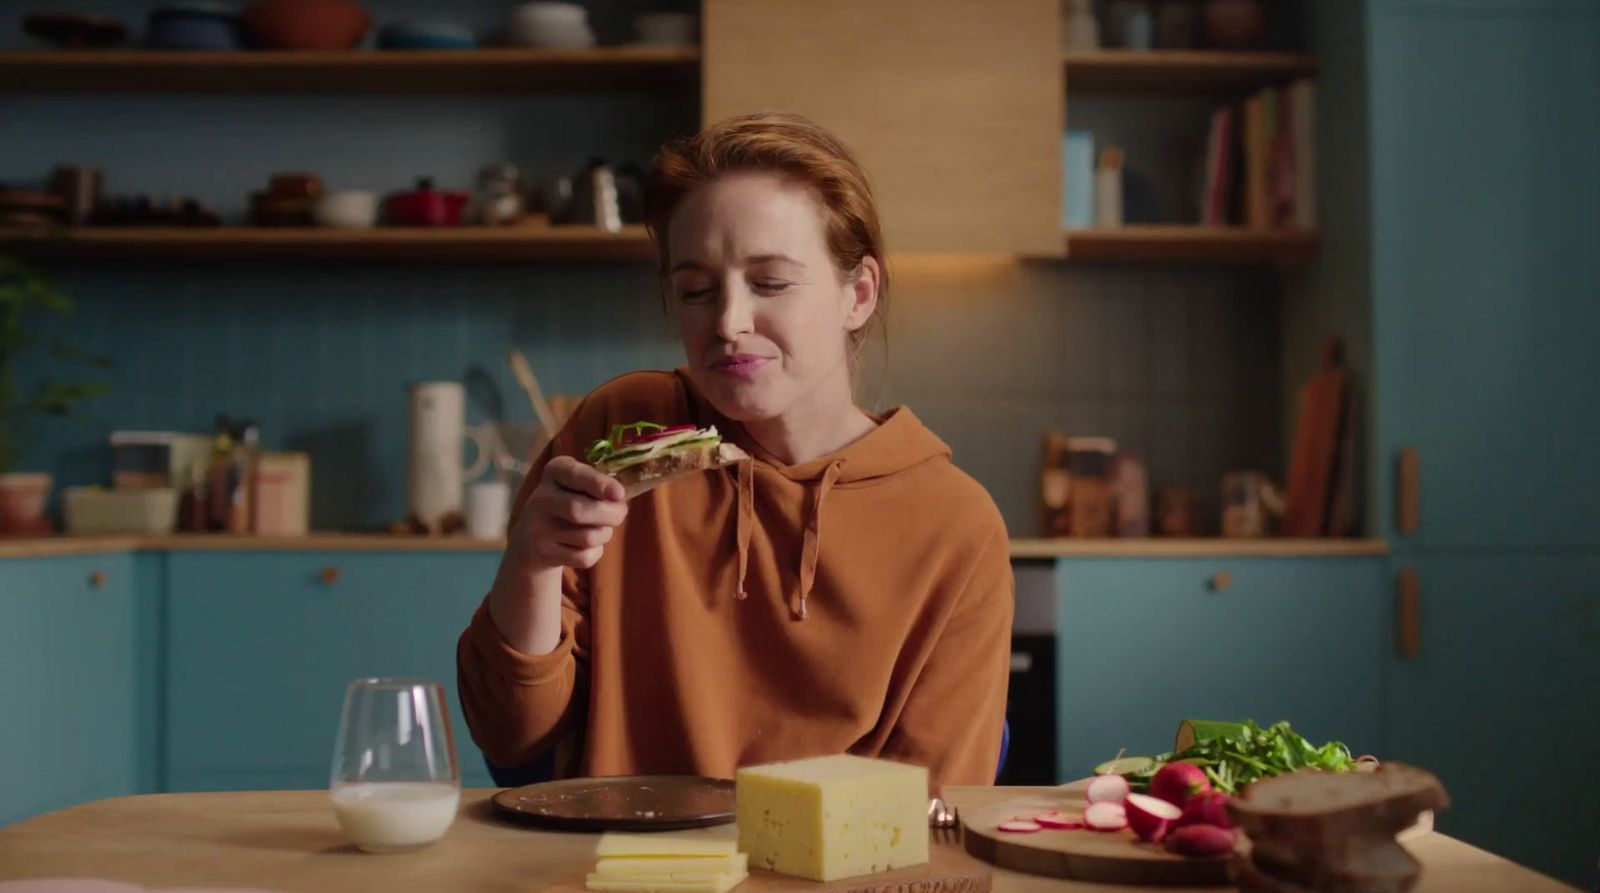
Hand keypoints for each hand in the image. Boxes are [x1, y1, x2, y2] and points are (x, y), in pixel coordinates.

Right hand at [507, 456, 628, 572]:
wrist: (531, 540)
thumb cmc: (569, 505)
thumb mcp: (580, 486)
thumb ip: (600, 487)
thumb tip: (619, 499)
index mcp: (554, 472)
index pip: (574, 474)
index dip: (598, 483)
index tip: (619, 493)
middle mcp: (541, 497)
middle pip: (580, 510)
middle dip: (611, 515)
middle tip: (620, 515)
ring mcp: (539, 527)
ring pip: (587, 537)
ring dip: (604, 535)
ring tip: (597, 530)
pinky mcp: (544, 553)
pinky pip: (584, 557)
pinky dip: (594, 553)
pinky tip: (583, 547)